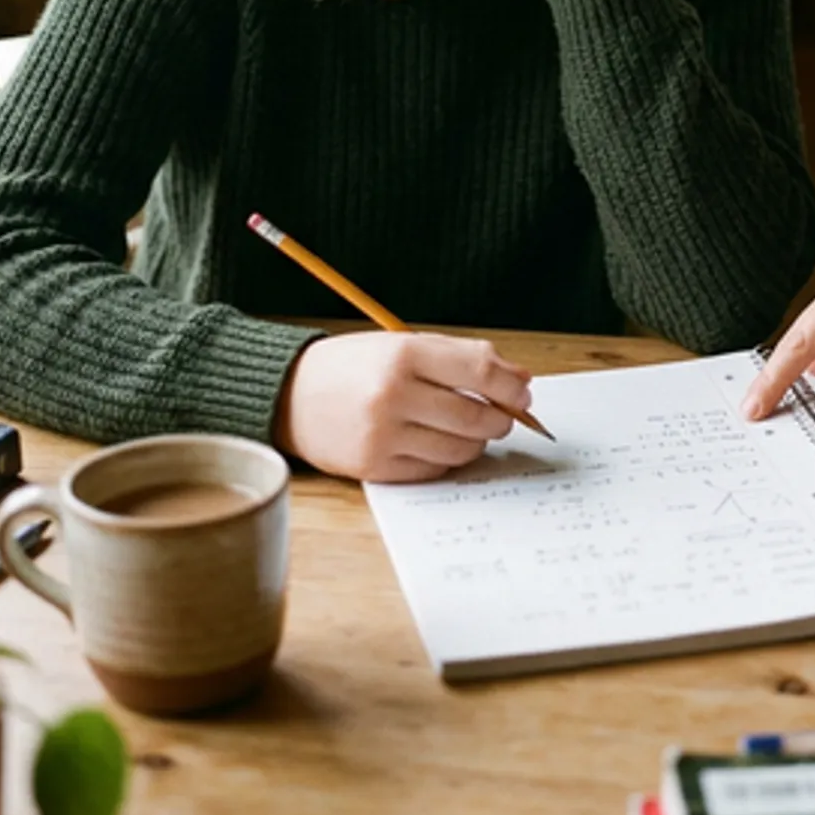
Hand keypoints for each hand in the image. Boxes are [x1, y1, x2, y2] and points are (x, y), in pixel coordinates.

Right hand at [273, 332, 534, 482]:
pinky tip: (439, 442)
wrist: (290, 395)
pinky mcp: (374, 467)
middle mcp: (393, 395)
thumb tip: (519, 380)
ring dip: (477, 441)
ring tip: (470, 428)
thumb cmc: (355, 366)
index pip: (479, 371)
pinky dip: (447, 458)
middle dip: (502, 418)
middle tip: (504, 415)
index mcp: (404, 354)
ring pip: (459, 447)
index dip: (511, 385)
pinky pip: (433, 469)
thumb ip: (461, 358)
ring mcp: (382, 435)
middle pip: (476, 415)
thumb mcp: (404, 345)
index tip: (523, 391)